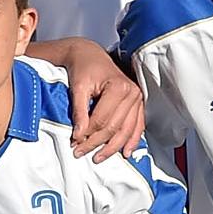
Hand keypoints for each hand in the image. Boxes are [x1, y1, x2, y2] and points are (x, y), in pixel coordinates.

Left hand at [40, 39, 146, 157]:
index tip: (74, 144)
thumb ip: (79, 111)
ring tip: (98, 158)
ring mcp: (137, 99)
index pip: (102, 120)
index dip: (88, 134)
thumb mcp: (78, 87)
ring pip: (127, 130)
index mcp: (119, 87)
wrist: (90, 55)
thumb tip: (78, 136)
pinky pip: (137, 126)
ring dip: (113, 147)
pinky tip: (126, 153)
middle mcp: (132, 93)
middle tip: (80, 153)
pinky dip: (132, 140)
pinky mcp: (138, 103)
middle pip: (114, 127)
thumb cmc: (83, 68)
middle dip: (97, 143)